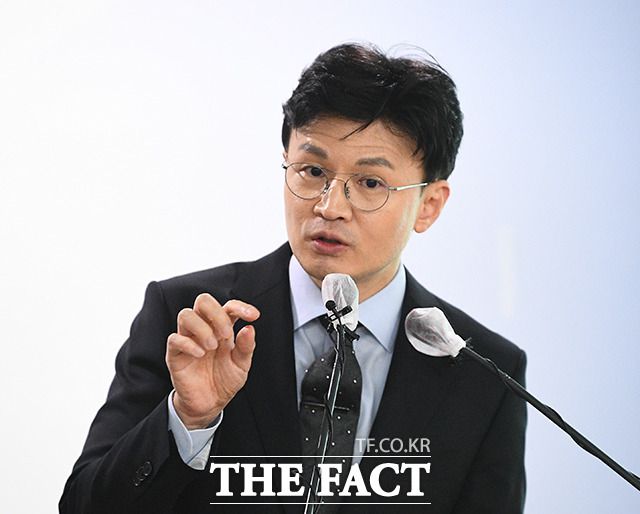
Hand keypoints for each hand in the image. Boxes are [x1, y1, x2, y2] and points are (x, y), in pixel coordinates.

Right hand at [166, 293, 259, 428]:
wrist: (210, 404)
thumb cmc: (225, 381)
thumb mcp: (242, 365)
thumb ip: (246, 347)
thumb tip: (249, 327)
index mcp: (222, 328)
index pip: (228, 306)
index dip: (241, 306)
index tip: (253, 315)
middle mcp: (204, 329)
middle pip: (203, 301)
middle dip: (217, 314)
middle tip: (227, 335)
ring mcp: (188, 339)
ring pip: (186, 315)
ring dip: (202, 328)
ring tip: (212, 346)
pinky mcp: (175, 354)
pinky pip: (175, 339)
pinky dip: (189, 344)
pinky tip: (200, 354)